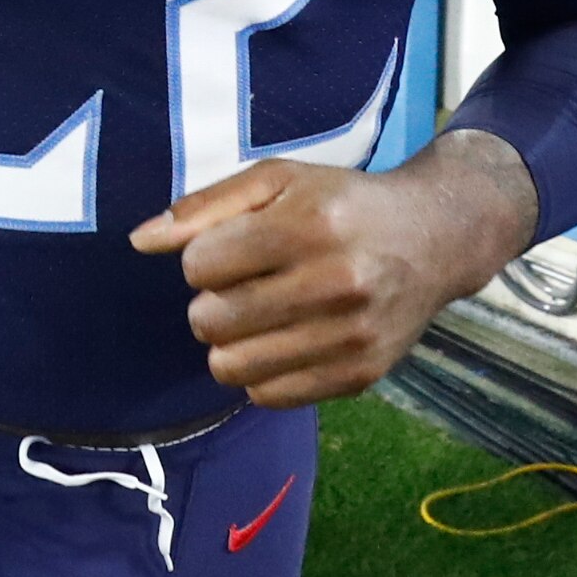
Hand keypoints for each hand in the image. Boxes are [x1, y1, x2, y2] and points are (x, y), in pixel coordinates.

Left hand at [131, 132, 536, 409]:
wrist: (435, 238)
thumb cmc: (342, 204)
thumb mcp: (278, 181)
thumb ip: (205, 207)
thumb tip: (140, 241)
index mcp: (309, 226)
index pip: (200, 266)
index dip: (203, 258)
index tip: (232, 250)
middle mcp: (335, 283)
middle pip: (209, 321)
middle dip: (211, 303)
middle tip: (242, 287)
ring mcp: (351, 336)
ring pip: (231, 367)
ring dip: (230, 343)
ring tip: (258, 317)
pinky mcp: (360, 375)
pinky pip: (267, 396)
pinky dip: (261, 372)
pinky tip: (284, 340)